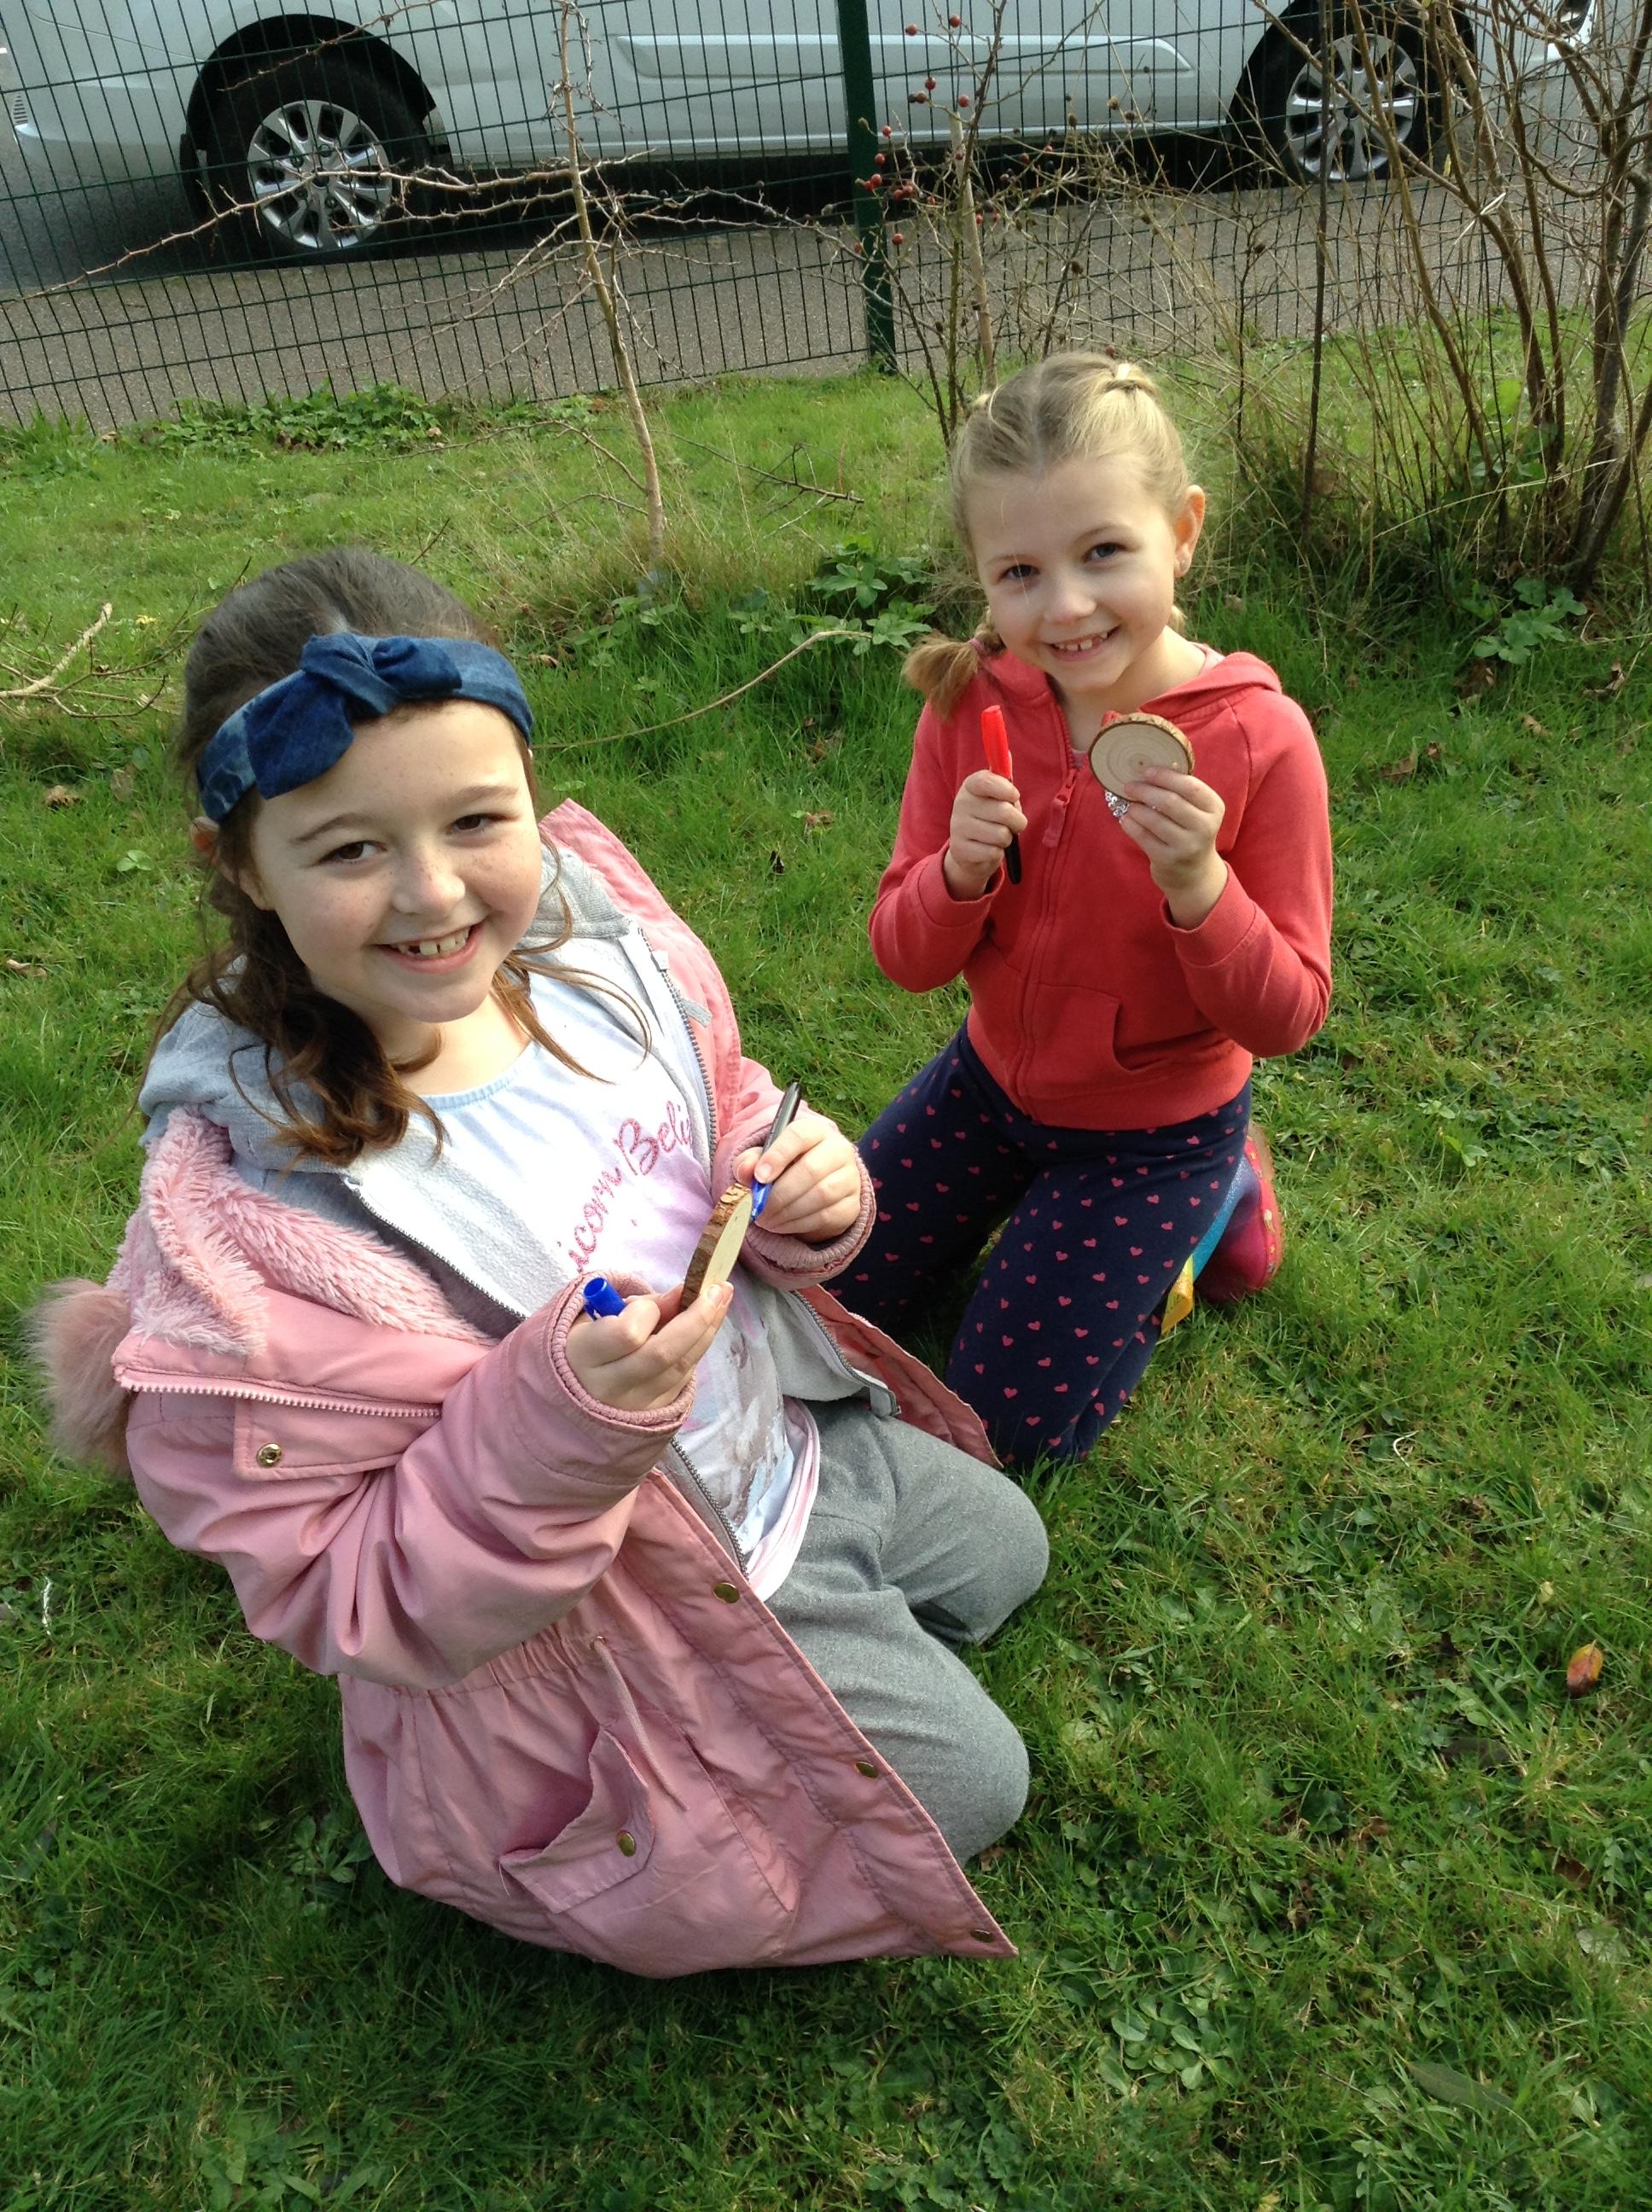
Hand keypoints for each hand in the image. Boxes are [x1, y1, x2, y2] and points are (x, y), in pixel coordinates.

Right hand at [565, 1281, 731, 1411]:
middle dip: (698, 1318)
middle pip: (663, 1354)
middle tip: (720, 1288)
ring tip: (722, 1298)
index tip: (658, 1298)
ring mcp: (633, 1406)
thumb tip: (684, 1292)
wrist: (573, 1395)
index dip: (649, 1312)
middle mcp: (607, 1387)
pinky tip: (707, 1326)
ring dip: (707, 1330)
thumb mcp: (597, 1316)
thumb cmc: (586, 1344)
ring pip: (680, 1367)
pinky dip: (697, 1349)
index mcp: (583, 1355)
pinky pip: (683, 1379)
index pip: (626, 1334)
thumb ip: (639, 1306)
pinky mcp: (653, 1414)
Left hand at [733, 1109, 862, 1241]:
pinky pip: (826, 1216)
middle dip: (778, 1194)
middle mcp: (838, 1149)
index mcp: (815, 1131)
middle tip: (758, 1209)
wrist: (811, 1192)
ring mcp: (850, 1178)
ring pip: (820, 1195)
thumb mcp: (762, 1161)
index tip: (759, 1178)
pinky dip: (799, 1224)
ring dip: (787, 1211)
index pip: (799, 1136)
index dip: (778, 1156)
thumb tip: (746, 1170)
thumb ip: (749, 1162)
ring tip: (767, 1219)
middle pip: (810, 1169)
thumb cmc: (784, 1170)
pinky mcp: (852, 1205)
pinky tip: (782, 1224)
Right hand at [943, 769, 1025, 899]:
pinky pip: (993, 852)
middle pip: (1004, 812)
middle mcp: (961, 803)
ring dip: (1007, 838)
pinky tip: (989, 849)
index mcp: (970, 786)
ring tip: (999, 836)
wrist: (970, 851)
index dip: (1006, 790)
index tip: (1014, 797)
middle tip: (1013, 824)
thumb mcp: (997, 796)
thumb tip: (1007, 753)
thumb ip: (1003, 778)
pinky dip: (997, 853)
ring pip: (1002, 835)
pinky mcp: (960, 850)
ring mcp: (958, 827)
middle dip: (1017, 821)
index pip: (986, 781)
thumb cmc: (991, 817)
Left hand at [1117, 766, 1227, 926]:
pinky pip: (1144, 837)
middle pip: (1170, 802)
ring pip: (1154, 820)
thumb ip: (1181, 790)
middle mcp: (1204, 827)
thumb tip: (1150, 766)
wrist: (1193, 872)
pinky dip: (1131, 825)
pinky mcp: (1168, 860)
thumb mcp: (1196, 810)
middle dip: (1145, 790)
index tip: (1147, 770)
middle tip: (1129, 785)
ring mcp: (1187, 846)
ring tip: (1129, 803)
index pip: (1190, 786)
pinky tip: (1125, 819)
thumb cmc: (1190, 831)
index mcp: (1214, 808)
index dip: (1166, 776)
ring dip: (1136, 808)